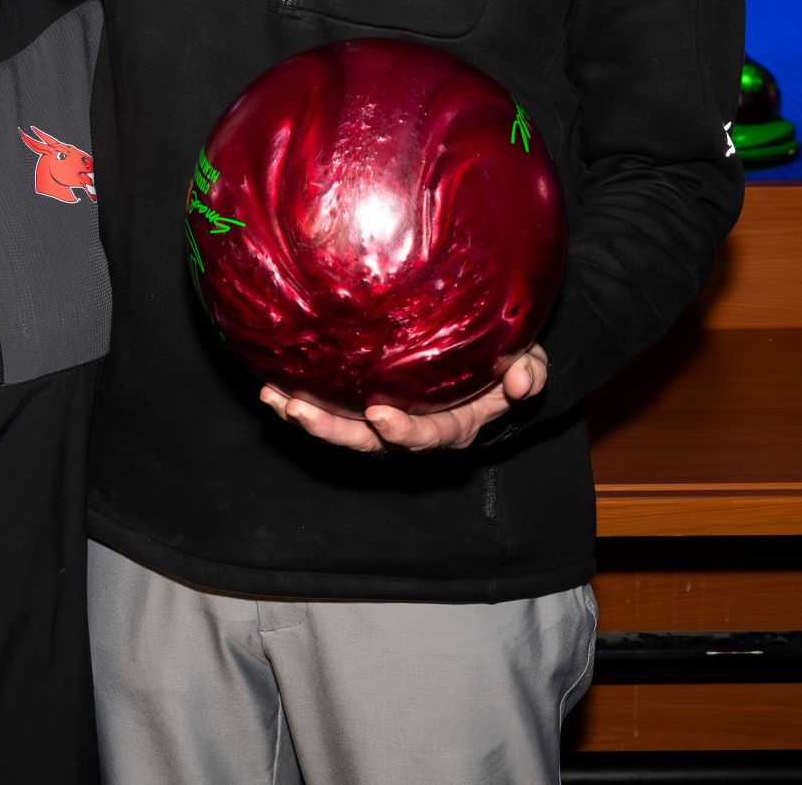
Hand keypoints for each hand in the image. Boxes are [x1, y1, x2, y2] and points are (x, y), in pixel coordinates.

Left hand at [260, 346, 547, 454]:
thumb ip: (530, 372)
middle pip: (369, 441)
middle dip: (333, 430)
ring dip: (308, 417)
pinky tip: (270, 383)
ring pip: (342, 428)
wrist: (492, 359)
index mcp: (452, 424)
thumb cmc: (509, 361)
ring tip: (275, 398)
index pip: (428, 436)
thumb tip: (523, 378)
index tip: (381, 416)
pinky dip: (302, 396)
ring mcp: (383, 415)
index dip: (404, 432)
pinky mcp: (362, 399)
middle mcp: (412, 427)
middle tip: (300, 411)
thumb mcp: (531, 364)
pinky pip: (331, 404)